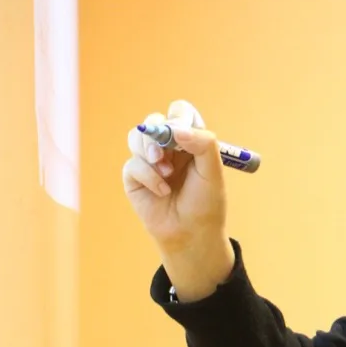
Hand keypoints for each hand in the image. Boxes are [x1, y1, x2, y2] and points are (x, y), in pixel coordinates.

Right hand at [122, 100, 227, 254]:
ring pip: (137, 136)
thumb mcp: (213, 172)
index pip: (181, 112)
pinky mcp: (134, 176)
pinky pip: (132, 164)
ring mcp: (150, 160)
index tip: (182, 135)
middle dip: (158, 133)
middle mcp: (170, 147)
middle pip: (154, 120)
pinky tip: (162, 191)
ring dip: (149, 151)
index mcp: (192, 141)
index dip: (178, 117)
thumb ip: (203, 144)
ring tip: (165, 172)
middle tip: (165, 152)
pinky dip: (148, 176)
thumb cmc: (206, 203)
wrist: (191, 234)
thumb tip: (177, 128)